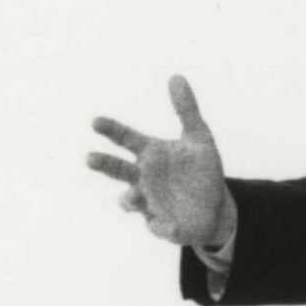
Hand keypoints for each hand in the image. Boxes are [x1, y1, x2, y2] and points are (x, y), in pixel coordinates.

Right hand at [86, 75, 230, 247]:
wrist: (215, 207)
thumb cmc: (201, 170)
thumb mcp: (200, 138)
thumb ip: (187, 110)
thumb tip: (176, 76)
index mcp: (150, 154)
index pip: (125, 139)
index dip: (111, 130)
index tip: (96, 122)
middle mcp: (143, 178)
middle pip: (118, 169)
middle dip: (104, 164)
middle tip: (89, 158)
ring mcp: (149, 203)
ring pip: (129, 201)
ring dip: (129, 199)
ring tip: (133, 198)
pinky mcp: (162, 226)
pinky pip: (160, 228)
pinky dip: (164, 228)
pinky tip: (173, 228)